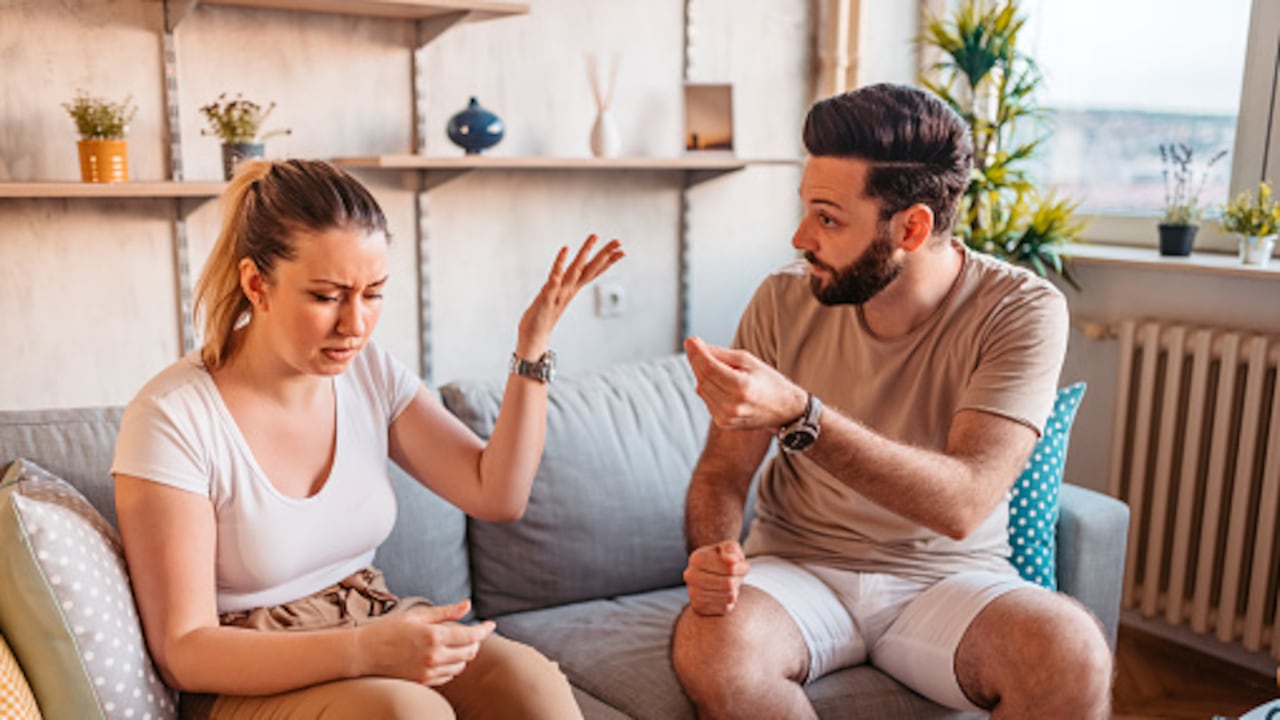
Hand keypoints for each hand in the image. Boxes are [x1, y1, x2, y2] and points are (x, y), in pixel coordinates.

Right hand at [354, 599, 494, 685]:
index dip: (484, 630)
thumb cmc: (388, 629)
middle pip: (469, 653)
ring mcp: (428, 672)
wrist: (363, 653)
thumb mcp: (417, 615)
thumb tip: (467, 605)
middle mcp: (434, 656)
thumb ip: (445, 612)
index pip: (471, 636)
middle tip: (471, 633)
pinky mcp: (422, 682)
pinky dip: (451, 666)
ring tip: (454, 644)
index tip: (491, 625)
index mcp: (434, 636)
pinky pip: (447, 676)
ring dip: (463, 655)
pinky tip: (443, 657)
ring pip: (460, 666)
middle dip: (475, 642)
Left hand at [517, 235, 624, 357]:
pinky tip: (565, 250)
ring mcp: (559, 294)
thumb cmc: (541, 318)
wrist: (532, 339)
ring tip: (594, 236)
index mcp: (572, 289)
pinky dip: (560, 264)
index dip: (607, 261)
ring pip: (575, 270)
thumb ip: (560, 288)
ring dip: (585, 253)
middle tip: (618, 241)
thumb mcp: (554, 299)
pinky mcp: (547, 298)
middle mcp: (569, 290)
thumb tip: (565, 279)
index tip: (622, 250)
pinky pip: (554, 279)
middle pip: (590, 269)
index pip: (593, 272)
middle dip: (604, 254)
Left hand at [683, 336, 807, 430]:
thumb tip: (695, 345)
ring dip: (703, 375)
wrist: (784, 410)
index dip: (696, 353)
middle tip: (696, 347)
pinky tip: (722, 385)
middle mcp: (732, 405)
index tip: (690, 340)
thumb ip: (720, 354)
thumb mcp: (748, 361)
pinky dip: (709, 388)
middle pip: (702, 378)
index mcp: (741, 387)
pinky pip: (707, 399)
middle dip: (696, 361)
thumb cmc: (768, 382)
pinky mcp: (723, 423)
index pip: (709, 368)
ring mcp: (726, 417)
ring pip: (701, 389)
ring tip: (719, 368)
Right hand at [683, 540, 749, 614]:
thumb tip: (731, 560)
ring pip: (729, 597)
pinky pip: (725, 608)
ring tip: (729, 585)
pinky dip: (729, 602)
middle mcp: (690, 575)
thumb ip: (732, 549)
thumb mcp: (730, 548)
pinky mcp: (699, 607)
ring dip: (735, 591)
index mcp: (696, 558)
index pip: (730, 568)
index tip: (738, 564)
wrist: (712, 574)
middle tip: (736, 577)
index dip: (740, 567)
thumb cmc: (724, 559)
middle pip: (729, 584)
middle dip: (737, 580)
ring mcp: (692, 593)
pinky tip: (723, 594)